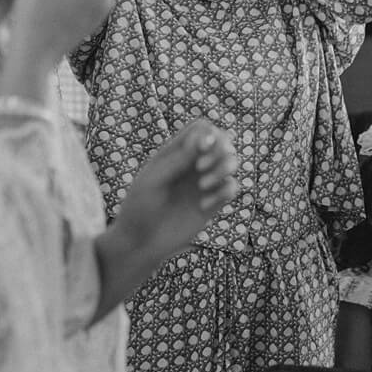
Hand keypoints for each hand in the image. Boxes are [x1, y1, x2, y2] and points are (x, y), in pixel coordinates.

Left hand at [116, 119, 239, 260]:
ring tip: (204, 186)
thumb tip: (203, 139)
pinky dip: (223, 193)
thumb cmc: (139, 208)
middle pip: (223, 141)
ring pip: (232, 161)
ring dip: (224, 168)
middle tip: (201, 168)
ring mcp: (205, 182)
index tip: (200, 148)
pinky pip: (231, 187)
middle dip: (220, 149)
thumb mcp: (153, 180)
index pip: (202, 129)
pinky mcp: (213, 202)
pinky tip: (203, 205)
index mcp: (176, 153)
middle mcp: (193, 164)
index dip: (208, 133)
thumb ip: (178, 159)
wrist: (141, 242)